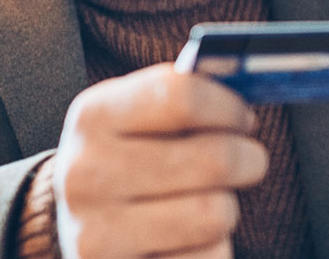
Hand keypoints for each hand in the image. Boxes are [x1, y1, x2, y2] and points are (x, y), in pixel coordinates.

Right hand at [53, 63, 266, 258]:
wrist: (81, 226)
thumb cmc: (127, 163)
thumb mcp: (135, 119)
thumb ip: (184, 100)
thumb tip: (245, 87)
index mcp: (93, 118)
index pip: (181, 97)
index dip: (228, 107)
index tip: (241, 118)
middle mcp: (88, 174)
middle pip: (214, 158)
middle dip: (248, 159)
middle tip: (246, 161)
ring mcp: (99, 233)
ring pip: (216, 213)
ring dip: (227, 207)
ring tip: (208, 201)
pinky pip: (209, 257)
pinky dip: (212, 249)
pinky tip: (189, 239)